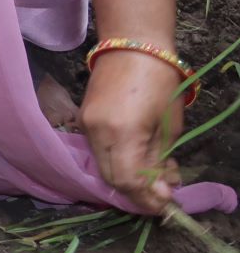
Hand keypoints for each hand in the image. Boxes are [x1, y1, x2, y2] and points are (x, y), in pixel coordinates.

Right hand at [82, 49, 186, 212]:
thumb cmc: (160, 84)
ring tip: (155, 178)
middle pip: (111, 178)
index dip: (147, 198)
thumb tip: (161, 190)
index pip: (128, 181)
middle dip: (137, 193)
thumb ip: (160, 161)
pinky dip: (118, 163)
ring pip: (103, 166)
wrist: (132, 47)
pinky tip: (139, 161)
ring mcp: (86, 125)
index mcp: (121, 133)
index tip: (166, 204)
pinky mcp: (84, 119)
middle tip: (161, 196)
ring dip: (128, 179)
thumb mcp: (168, 127)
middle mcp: (96, 132)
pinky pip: (98, 151)